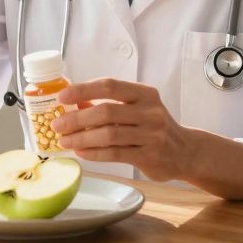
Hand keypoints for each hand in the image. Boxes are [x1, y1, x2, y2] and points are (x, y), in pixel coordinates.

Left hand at [51, 78, 191, 182]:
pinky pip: (115, 154)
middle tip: (57, 124)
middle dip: (77, 118)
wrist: (185, 151)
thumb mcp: (137, 108)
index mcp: (145, 94)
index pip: (110, 86)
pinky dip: (95, 153)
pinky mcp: (149, 156)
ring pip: (109, 135)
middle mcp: (150, 112)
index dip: (83, 90)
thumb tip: (74, 103)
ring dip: (82, 138)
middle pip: (106, 111)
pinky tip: (81, 152)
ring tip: (65, 141)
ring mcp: (152, 134)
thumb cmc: (154, 127)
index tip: (62, 97)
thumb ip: (110, 105)